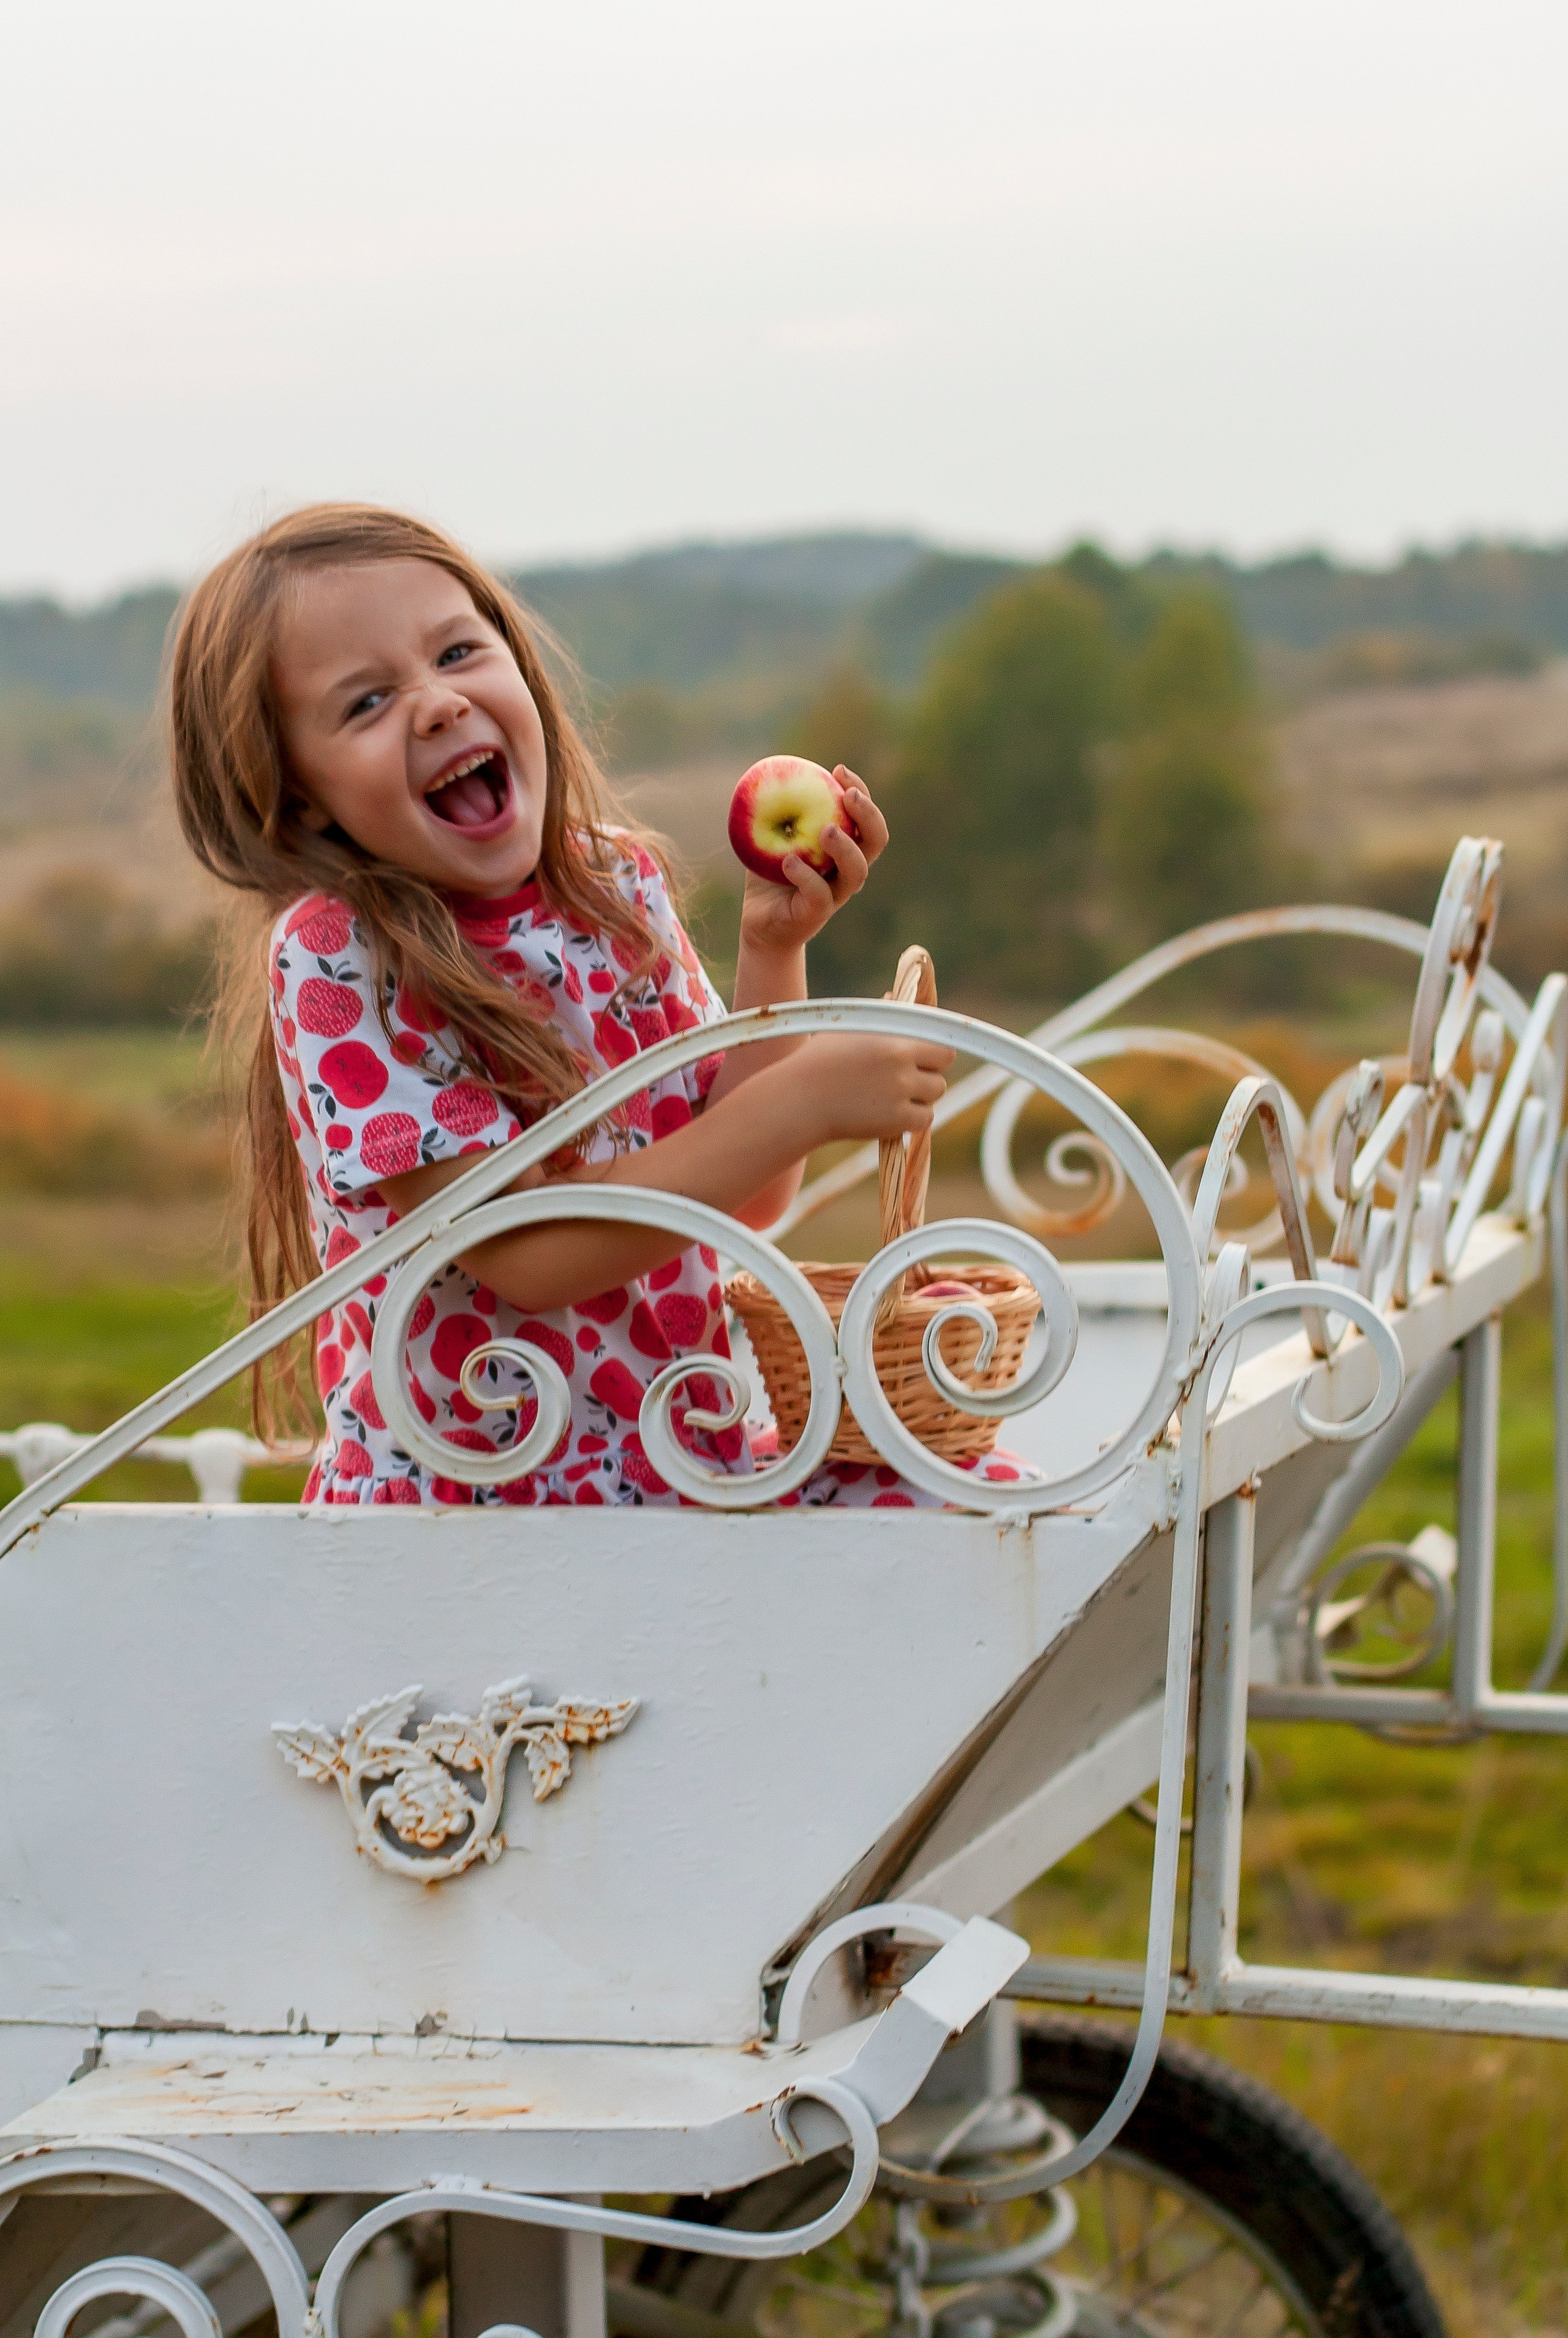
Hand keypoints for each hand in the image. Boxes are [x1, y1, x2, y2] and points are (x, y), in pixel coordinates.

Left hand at [736, 770, 888, 956]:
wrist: (760, 924)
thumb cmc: (769, 875)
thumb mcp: (769, 835)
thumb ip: (775, 808)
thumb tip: (770, 768)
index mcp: (845, 847)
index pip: (865, 816)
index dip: (860, 791)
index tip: (838, 770)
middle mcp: (847, 870)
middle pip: (875, 841)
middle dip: (868, 815)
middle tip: (847, 796)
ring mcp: (835, 894)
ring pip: (857, 872)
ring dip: (845, 848)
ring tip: (826, 830)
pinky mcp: (816, 914)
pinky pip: (820, 895)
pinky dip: (806, 877)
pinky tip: (789, 861)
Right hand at [780, 1029, 953, 1147]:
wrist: (798, 1100)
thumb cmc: (817, 1062)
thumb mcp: (846, 1029)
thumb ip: (878, 1014)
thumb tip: (894, 997)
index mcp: (893, 1038)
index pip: (941, 1041)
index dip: (935, 1048)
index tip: (926, 1055)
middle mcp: (901, 1063)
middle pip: (943, 1066)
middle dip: (930, 1070)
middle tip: (909, 1076)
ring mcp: (900, 1092)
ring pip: (935, 1092)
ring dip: (921, 1094)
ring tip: (894, 1094)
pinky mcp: (896, 1120)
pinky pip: (924, 1119)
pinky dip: (913, 1118)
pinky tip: (891, 1112)